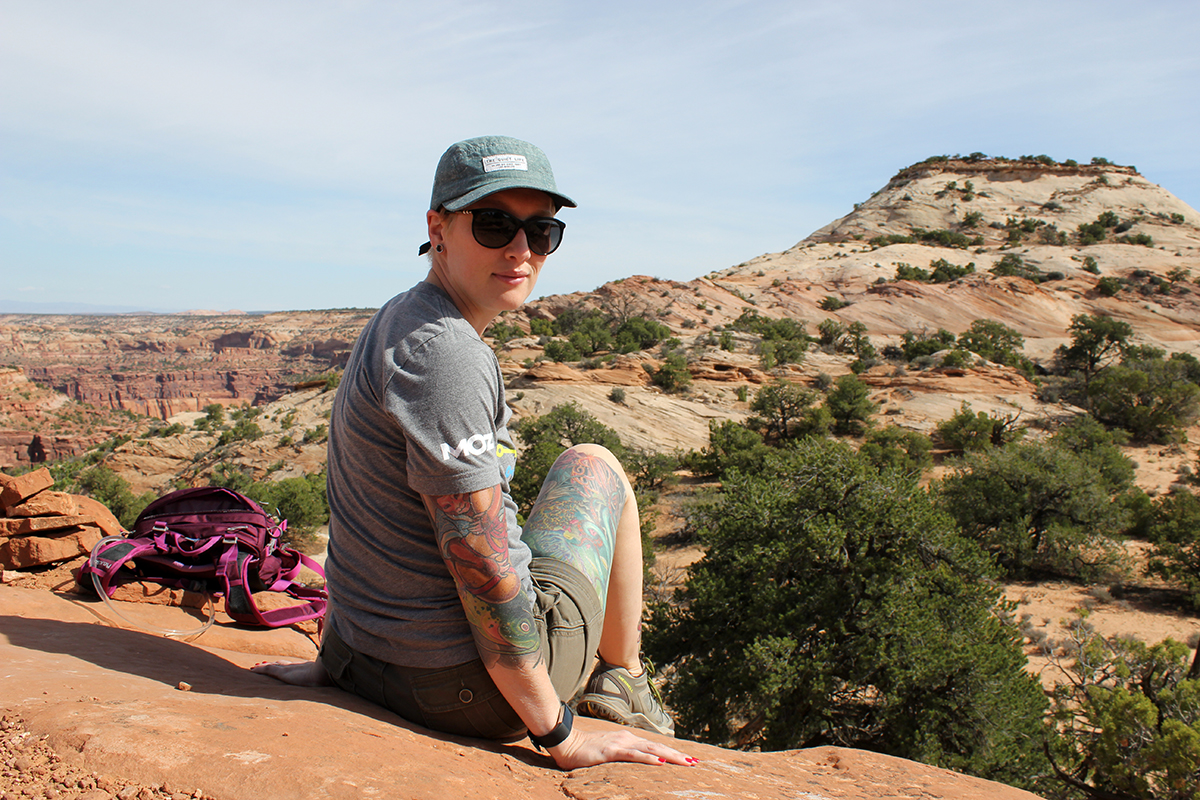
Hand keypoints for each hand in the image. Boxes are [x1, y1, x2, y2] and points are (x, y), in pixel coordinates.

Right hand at [548, 728, 696, 769]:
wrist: (567, 742)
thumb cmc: (585, 749)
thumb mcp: (608, 752)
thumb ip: (622, 755)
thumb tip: (636, 761)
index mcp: (628, 739)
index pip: (654, 747)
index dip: (672, 752)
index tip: (688, 759)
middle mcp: (628, 738)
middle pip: (658, 747)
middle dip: (678, 755)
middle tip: (695, 762)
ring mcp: (621, 743)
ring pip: (651, 749)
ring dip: (670, 756)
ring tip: (686, 762)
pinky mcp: (612, 750)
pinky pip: (634, 754)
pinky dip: (649, 758)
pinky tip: (660, 761)